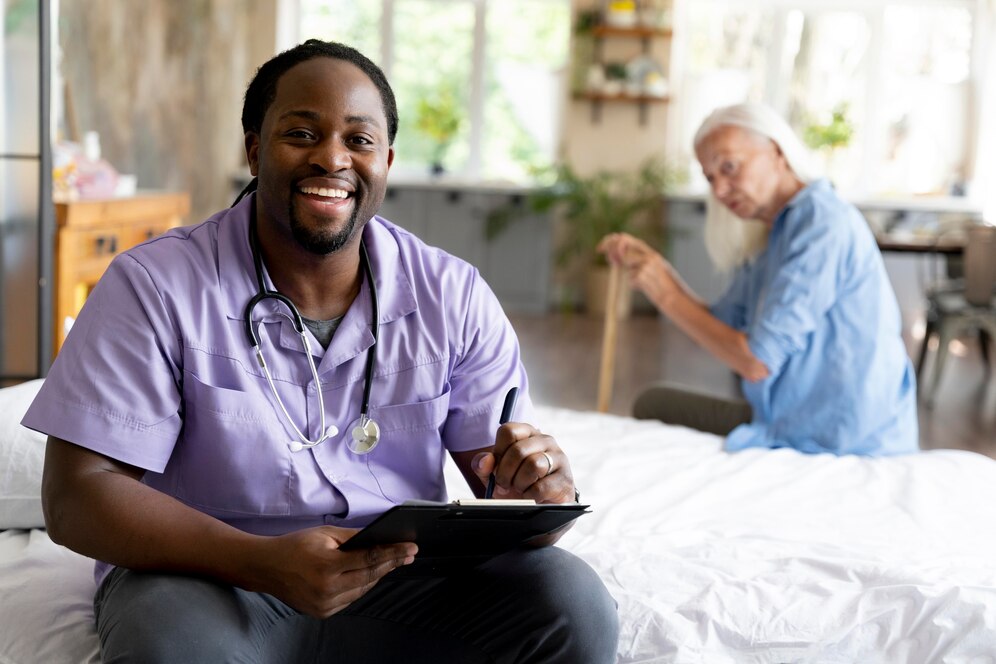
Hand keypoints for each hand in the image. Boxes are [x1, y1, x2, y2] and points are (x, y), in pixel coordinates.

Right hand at [253, 526, 415, 617]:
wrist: (266, 568)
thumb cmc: (295, 546)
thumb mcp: (324, 533)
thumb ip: (354, 538)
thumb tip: (380, 537)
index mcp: (327, 566)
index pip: (370, 559)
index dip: (394, 553)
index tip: (411, 548)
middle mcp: (327, 589)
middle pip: (370, 577)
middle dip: (392, 564)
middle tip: (409, 554)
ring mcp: (324, 604)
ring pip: (362, 590)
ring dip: (378, 576)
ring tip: (393, 562)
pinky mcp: (322, 613)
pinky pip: (350, 599)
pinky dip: (361, 587)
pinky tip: (370, 575)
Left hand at [471, 423, 575, 504]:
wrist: (541, 508)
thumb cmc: (517, 485)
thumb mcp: (495, 474)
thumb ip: (483, 466)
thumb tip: (485, 461)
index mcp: (527, 433)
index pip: (508, 430)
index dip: (498, 452)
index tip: (497, 467)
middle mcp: (545, 440)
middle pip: (518, 450)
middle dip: (505, 473)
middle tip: (505, 484)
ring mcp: (559, 458)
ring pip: (533, 465)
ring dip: (519, 483)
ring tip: (520, 489)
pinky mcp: (565, 480)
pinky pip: (541, 486)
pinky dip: (530, 495)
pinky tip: (531, 497)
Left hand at [597, 233, 681, 309]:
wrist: (673, 298)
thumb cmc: (660, 286)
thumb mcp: (650, 269)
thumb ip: (635, 261)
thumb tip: (615, 256)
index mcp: (650, 252)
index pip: (626, 238)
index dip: (610, 241)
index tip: (600, 249)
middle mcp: (649, 255)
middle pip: (623, 245)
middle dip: (613, 252)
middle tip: (613, 263)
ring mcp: (647, 264)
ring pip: (626, 263)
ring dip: (629, 274)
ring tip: (642, 282)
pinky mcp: (643, 274)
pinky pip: (630, 279)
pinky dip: (634, 285)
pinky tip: (645, 288)